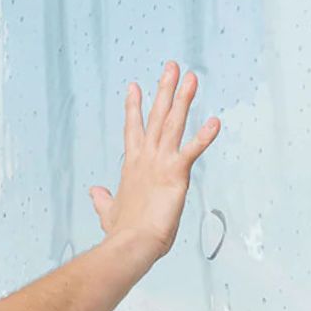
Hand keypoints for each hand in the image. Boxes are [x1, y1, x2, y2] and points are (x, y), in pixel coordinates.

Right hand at [88, 63, 219, 259]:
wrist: (131, 244)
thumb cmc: (122, 232)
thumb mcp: (108, 211)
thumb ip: (103, 199)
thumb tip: (94, 191)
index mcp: (133, 164)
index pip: (133, 128)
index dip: (134, 106)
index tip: (135, 85)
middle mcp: (146, 157)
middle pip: (156, 115)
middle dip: (164, 89)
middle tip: (172, 66)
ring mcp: (160, 162)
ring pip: (172, 123)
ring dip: (182, 99)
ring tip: (192, 77)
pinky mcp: (175, 174)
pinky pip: (192, 151)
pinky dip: (204, 138)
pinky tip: (216, 122)